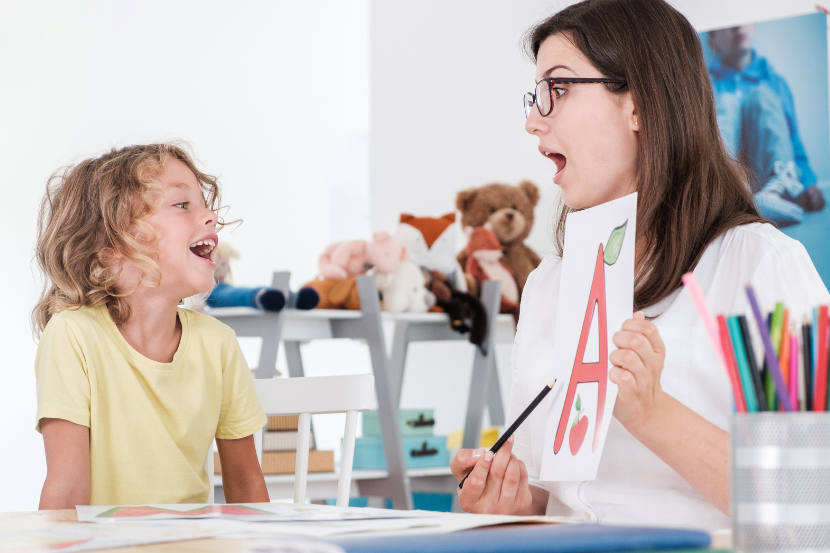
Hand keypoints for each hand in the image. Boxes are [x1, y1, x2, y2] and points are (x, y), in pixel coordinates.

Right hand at [449, 436, 532, 514]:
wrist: (493, 494)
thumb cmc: (475, 480)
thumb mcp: (462, 469)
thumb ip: (462, 459)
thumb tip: (478, 454)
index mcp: (468, 501)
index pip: (476, 482)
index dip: (483, 465)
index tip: (488, 453)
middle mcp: (486, 509)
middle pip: (497, 475)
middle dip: (502, 454)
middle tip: (505, 442)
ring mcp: (504, 509)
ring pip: (512, 476)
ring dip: (512, 459)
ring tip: (508, 452)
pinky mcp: (520, 504)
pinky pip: (523, 479)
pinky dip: (520, 465)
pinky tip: (514, 463)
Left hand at [609, 311, 668, 428]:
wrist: (647, 412)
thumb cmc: (641, 380)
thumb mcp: (646, 356)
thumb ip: (642, 335)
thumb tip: (637, 315)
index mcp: (657, 352)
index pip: (648, 329)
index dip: (631, 326)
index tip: (622, 331)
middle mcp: (652, 364)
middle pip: (637, 341)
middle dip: (619, 339)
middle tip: (614, 346)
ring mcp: (643, 380)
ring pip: (628, 357)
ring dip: (615, 357)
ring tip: (613, 363)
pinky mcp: (631, 394)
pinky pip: (623, 377)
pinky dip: (614, 374)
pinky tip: (613, 375)